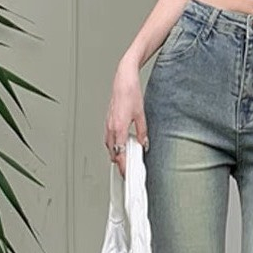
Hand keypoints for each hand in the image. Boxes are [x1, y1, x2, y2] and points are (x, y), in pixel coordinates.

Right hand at [105, 59, 149, 177]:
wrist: (123, 78)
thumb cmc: (130, 92)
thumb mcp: (141, 115)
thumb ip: (142, 132)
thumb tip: (143, 144)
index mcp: (119, 128)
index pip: (120, 154)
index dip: (123, 166)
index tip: (127, 174)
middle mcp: (111, 127)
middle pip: (113, 153)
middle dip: (120, 162)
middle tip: (128, 169)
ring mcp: (108, 124)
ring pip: (110, 146)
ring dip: (117, 153)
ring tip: (126, 158)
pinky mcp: (108, 120)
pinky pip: (109, 138)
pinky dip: (114, 144)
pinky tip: (122, 144)